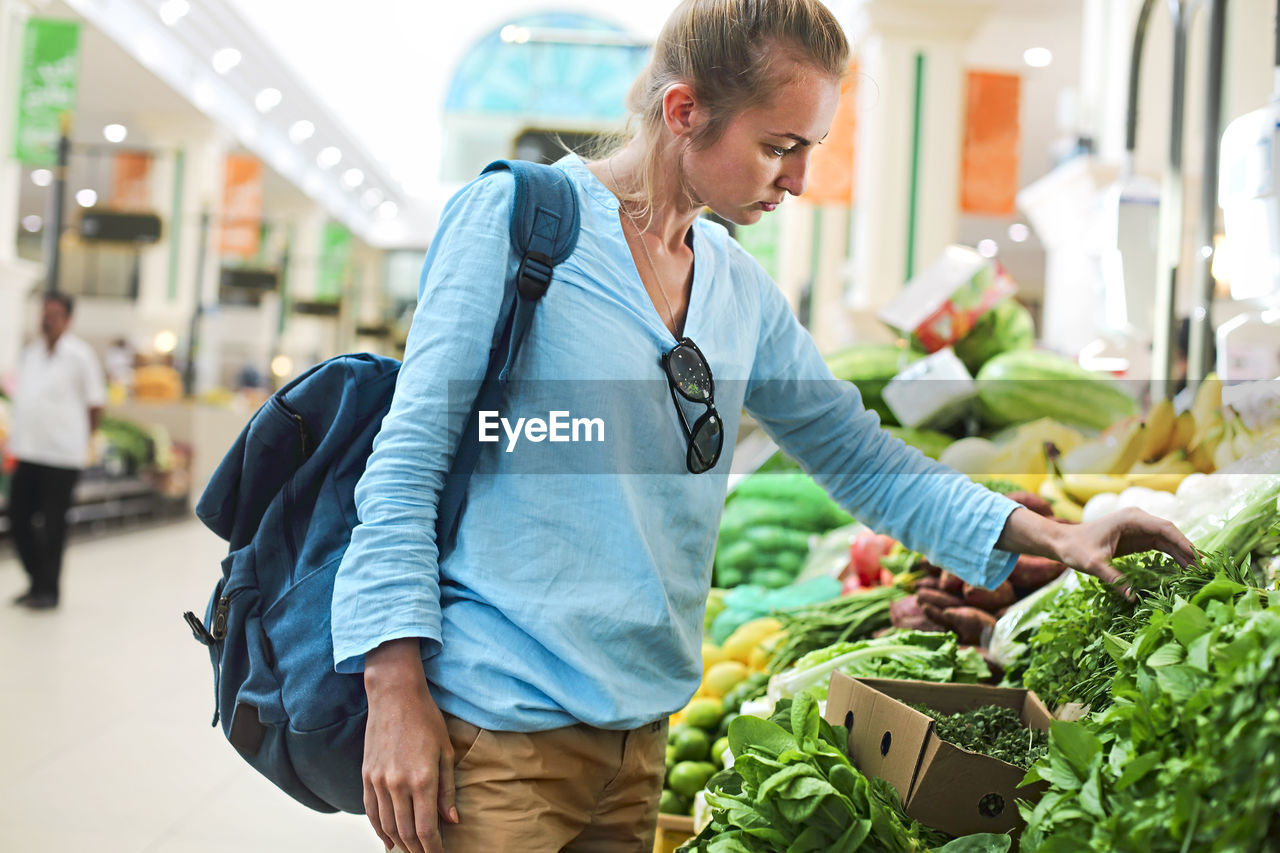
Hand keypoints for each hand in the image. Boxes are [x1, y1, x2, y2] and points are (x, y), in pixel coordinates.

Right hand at [363, 639, 457, 852]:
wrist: (395, 695)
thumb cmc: (426, 719)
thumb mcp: (446, 752)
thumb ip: (448, 790)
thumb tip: (451, 821)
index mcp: (422, 779)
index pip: (426, 829)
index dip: (433, 848)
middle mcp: (398, 784)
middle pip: (405, 832)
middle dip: (417, 850)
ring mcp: (379, 780)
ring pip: (387, 825)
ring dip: (399, 843)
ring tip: (411, 851)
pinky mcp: (367, 775)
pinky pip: (371, 811)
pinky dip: (379, 829)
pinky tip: (387, 840)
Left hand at [1052, 507, 1196, 587]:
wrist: (1063, 542)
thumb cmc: (1075, 549)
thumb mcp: (1093, 565)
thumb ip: (1113, 579)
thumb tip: (1133, 597)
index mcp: (1131, 519)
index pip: (1165, 528)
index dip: (1183, 543)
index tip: (1198, 559)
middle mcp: (1138, 519)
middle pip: (1171, 533)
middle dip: (1187, 551)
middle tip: (1204, 570)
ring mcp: (1138, 528)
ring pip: (1168, 540)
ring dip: (1182, 555)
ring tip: (1198, 573)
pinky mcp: (1137, 538)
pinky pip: (1160, 546)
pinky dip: (1172, 556)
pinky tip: (1183, 570)